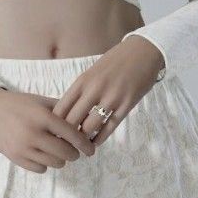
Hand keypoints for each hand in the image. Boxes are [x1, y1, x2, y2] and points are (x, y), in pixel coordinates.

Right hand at [0, 87, 97, 173]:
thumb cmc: (20, 104)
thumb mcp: (41, 102)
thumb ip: (63, 110)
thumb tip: (86, 120)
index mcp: (42, 117)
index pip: (71, 135)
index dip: (85, 144)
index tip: (91, 149)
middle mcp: (33, 133)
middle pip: (65, 153)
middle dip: (74, 153)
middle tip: (75, 151)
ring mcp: (23, 147)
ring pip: (54, 163)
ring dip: (60, 159)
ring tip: (59, 152)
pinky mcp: (15, 158)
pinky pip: (40, 169)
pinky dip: (46, 164)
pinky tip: (44, 155)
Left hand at [50, 35, 165, 147]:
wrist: (143, 51)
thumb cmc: (114, 62)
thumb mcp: (92, 72)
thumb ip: (80, 91)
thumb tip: (67, 113)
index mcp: (82, 81)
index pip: (61, 108)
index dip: (55, 124)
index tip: (54, 133)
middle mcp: (94, 89)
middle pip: (72, 120)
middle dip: (67, 135)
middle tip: (65, 144)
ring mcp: (111, 97)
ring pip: (90, 126)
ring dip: (84, 139)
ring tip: (81, 145)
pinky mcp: (127, 104)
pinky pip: (109, 127)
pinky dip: (100, 138)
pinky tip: (96, 142)